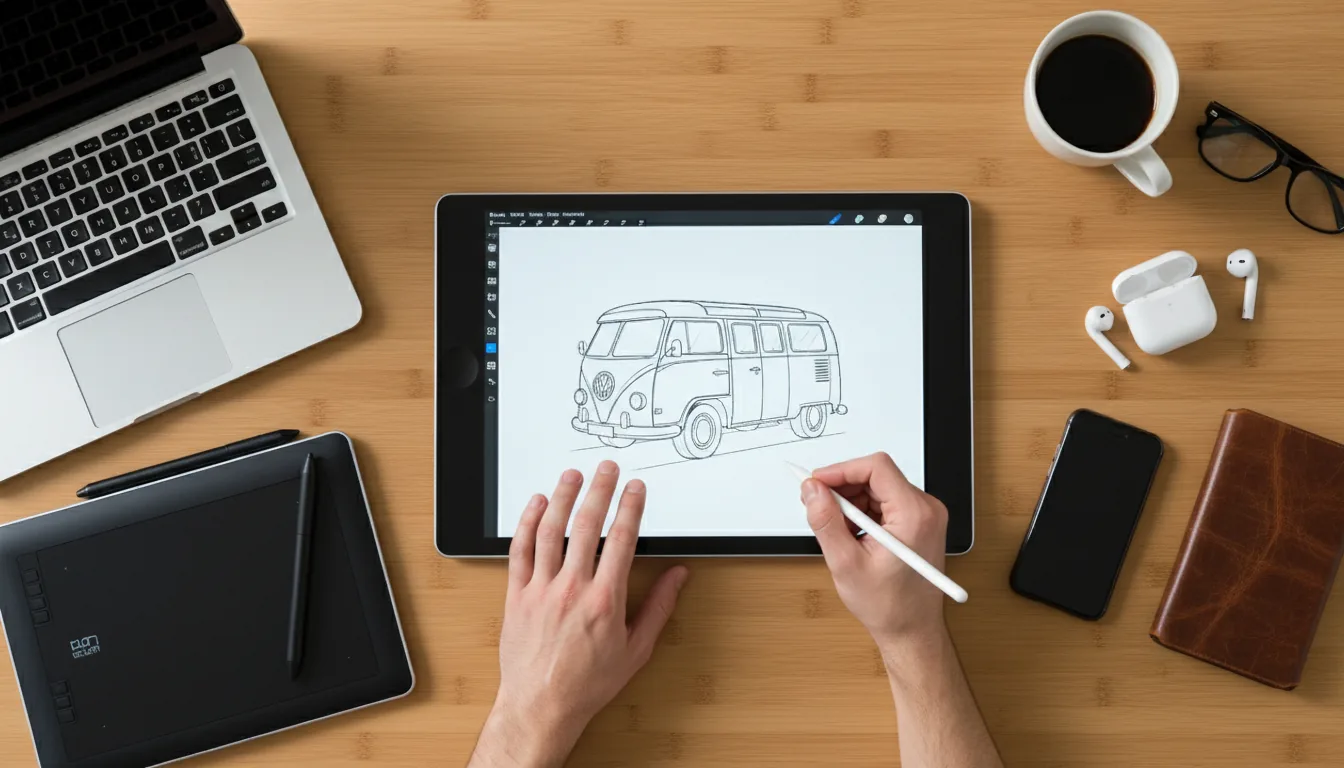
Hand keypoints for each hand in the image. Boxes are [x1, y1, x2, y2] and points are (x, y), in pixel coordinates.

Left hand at [469, 461, 688, 767]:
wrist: (541, 705)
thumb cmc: (587, 683)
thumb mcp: (636, 649)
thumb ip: (658, 607)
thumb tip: (678, 577)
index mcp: (605, 599)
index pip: (622, 539)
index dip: (631, 507)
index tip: (635, 488)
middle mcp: (572, 588)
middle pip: (587, 525)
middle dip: (599, 490)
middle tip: (606, 469)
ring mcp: (541, 589)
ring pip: (551, 530)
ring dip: (563, 497)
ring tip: (572, 476)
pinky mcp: (516, 595)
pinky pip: (519, 550)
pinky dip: (527, 523)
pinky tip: (536, 505)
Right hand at [802, 452, 948, 652]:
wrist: (912, 631)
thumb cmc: (889, 606)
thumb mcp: (846, 563)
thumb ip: (826, 522)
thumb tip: (812, 490)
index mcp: (915, 515)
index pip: (876, 468)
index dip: (841, 470)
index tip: (817, 483)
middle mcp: (926, 510)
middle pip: (876, 476)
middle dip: (843, 489)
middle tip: (818, 507)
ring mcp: (925, 516)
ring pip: (878, 489)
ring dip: (851, 503)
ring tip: (838, 532)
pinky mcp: (919, 523)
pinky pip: (885, 503)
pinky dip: (863, 514)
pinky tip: (853, 537)